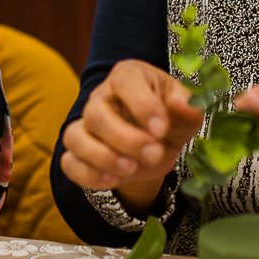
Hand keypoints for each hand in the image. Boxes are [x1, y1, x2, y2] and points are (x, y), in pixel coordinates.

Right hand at [58, 61, 203, 200]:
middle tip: (153, 154)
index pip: (124, 81)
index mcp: (129, 77)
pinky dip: (87, 175)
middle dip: (125, 139)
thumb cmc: (172, 118)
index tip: (161, 130)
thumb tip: (182, 104)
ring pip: (75, 137)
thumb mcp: (187, 112)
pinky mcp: (79, 151)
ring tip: (131, 170)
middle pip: (96, 114)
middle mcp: (101, 97)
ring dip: (102, 158)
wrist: (159, 143)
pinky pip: (69, 162)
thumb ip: (189, 106)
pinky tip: (113, 181)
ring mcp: (86, 124)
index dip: (141, 105)